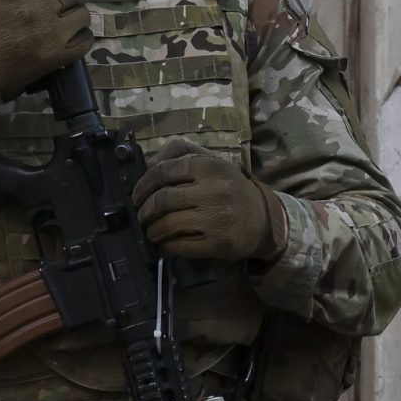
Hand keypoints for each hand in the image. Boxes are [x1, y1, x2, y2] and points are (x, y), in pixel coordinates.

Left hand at [131, 139, 287, 263]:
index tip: (137, 196)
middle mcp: (214, 190)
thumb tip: (148, 162)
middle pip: (162, 200)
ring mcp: (217, 218)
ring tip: (152, 231)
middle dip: (145, 211)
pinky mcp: (218, 243)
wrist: (263, 218)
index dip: (143, 185)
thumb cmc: (231, 188)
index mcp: (209, 166)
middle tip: (142, 216)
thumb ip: (181, 154)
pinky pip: (181, 246)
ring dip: (153, 230)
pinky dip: (168, 245)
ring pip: (168, 224)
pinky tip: (167, 243)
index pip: (163, 172)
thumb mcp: (212, 162)